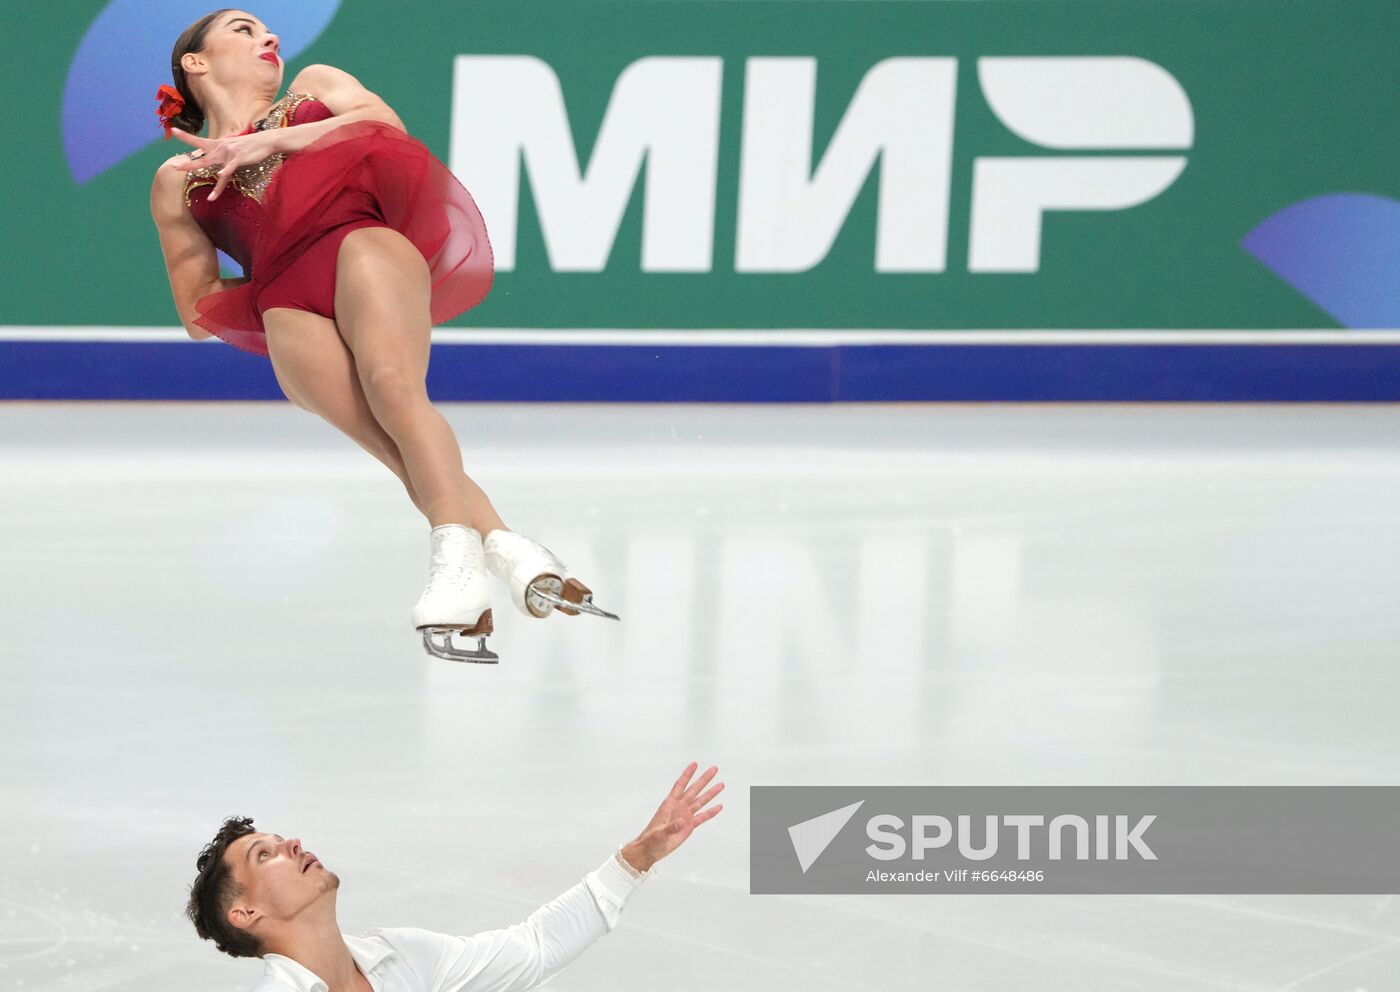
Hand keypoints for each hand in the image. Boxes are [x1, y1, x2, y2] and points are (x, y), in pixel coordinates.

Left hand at [167, 127, 283, 200]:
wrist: (267, 140)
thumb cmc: (252, 145)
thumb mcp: (234, 146)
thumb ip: (224, 151)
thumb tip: (219, 159)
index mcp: (219, 145)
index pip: (199, 141)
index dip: (185, 136)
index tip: (172, 130)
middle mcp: (221, 148)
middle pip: (201, 157)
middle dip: (187, 163)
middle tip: (173, 165)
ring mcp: (229, 154)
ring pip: (212, 164)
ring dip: (201, 170)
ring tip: (191, 177)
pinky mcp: (239, 158)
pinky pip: (230, 167)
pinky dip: (224, 171)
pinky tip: (219, 176)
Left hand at [621, 762, 723, 873]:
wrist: (652, 849)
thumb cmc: (651, 838)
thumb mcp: (658, 833)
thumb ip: (670, 827)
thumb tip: (682, 822)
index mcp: (669, 804)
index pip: (680, 785)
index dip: (687, 775)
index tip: (695, 764)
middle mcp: (679, 806)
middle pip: (694, 790)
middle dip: (704, 779)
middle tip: (714, 769)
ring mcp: (685, 815)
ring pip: (700, 801)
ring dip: (710, 793)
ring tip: (721, 785)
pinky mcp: (689, 826)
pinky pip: (702, 817)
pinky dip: (711, 812)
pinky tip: (719, 806)